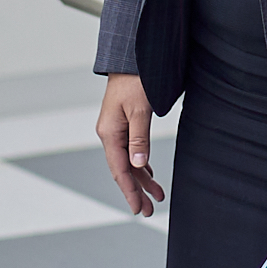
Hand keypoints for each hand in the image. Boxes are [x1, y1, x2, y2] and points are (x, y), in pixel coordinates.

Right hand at [95, 74, 165, 217]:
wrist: (131, 57)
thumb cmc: (135, 79)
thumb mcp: (140, 110)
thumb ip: (139, 138)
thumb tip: (139, 164)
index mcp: (110, 133)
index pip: (119, 169)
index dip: (129, 191)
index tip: (139, 209)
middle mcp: (110, 133)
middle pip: (123, 169)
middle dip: (137, 191)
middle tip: (150, 210)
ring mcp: (116, 129)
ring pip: (129, 161)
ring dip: (142, 179)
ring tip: (157, 196)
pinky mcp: (123, 124)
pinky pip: (131, 150)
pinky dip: (141, 164)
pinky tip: (149, 173)